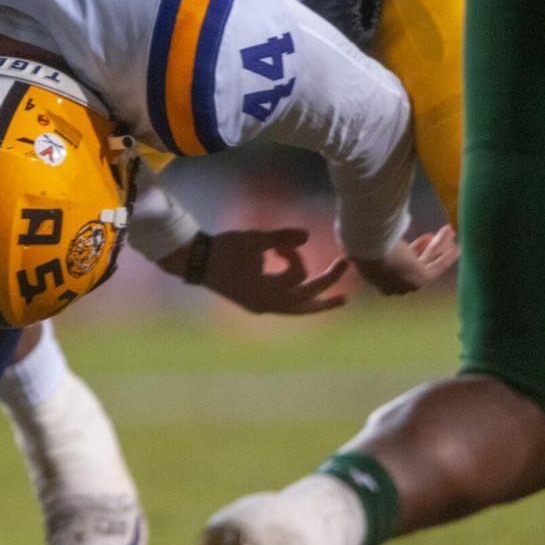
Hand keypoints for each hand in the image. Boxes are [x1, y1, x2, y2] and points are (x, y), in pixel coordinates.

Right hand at [159, 229, 348, 314]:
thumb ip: (281, 237)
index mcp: (266, 292)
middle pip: (307, 300)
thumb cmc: (223, 248)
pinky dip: (301, 300)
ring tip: (341, 300)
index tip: (281, 242)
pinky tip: (309, 295)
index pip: (296, 275)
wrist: (195, 262)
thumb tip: (308, 235)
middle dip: (329, 284)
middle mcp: (267, 305)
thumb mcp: (253, 239)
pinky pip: (287, 307)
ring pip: (299, 309)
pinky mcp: (256, 303)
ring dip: (320, 302)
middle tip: (349, 266)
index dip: (294, 254)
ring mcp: (261, 306)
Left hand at [352, 225, 458, 295]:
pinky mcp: (420, 279)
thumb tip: (362, 222)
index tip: (417, 239)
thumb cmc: (360, 240)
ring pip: (427, 262)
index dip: (409, 250)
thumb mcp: (363, 239)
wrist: (366, 249)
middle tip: (431, 237)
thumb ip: (369, 237)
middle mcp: (393, 284)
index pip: (395, 265)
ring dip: (440, 246)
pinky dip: (448, 256)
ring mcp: (407, 283)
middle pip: (413, 264)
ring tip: (450, 233)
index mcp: (376, 276)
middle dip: (424, 249)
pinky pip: (437, 266)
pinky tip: (457, 247)